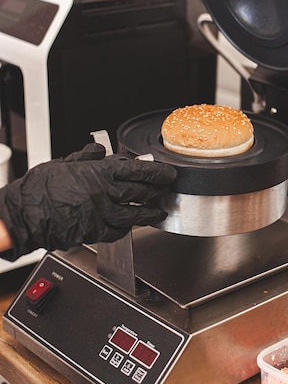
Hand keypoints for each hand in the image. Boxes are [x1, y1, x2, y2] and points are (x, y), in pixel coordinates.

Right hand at [0, 143, 176, 260]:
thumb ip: (85, 157)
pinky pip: (118, 231)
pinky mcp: (94, 233)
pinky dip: (127, 227)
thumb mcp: (64, 163)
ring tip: (158, 212)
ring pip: (135, 214)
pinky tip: (131, 225)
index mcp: (99, 173)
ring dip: (150, 213)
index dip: (157, 172)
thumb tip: (99, 150)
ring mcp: (101, 214)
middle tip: (166, 190)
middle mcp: (105, 193)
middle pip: (141, 191)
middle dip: (158, 191)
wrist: (24, 215)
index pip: (138, 170)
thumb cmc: (39, 189)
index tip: (168, 173)